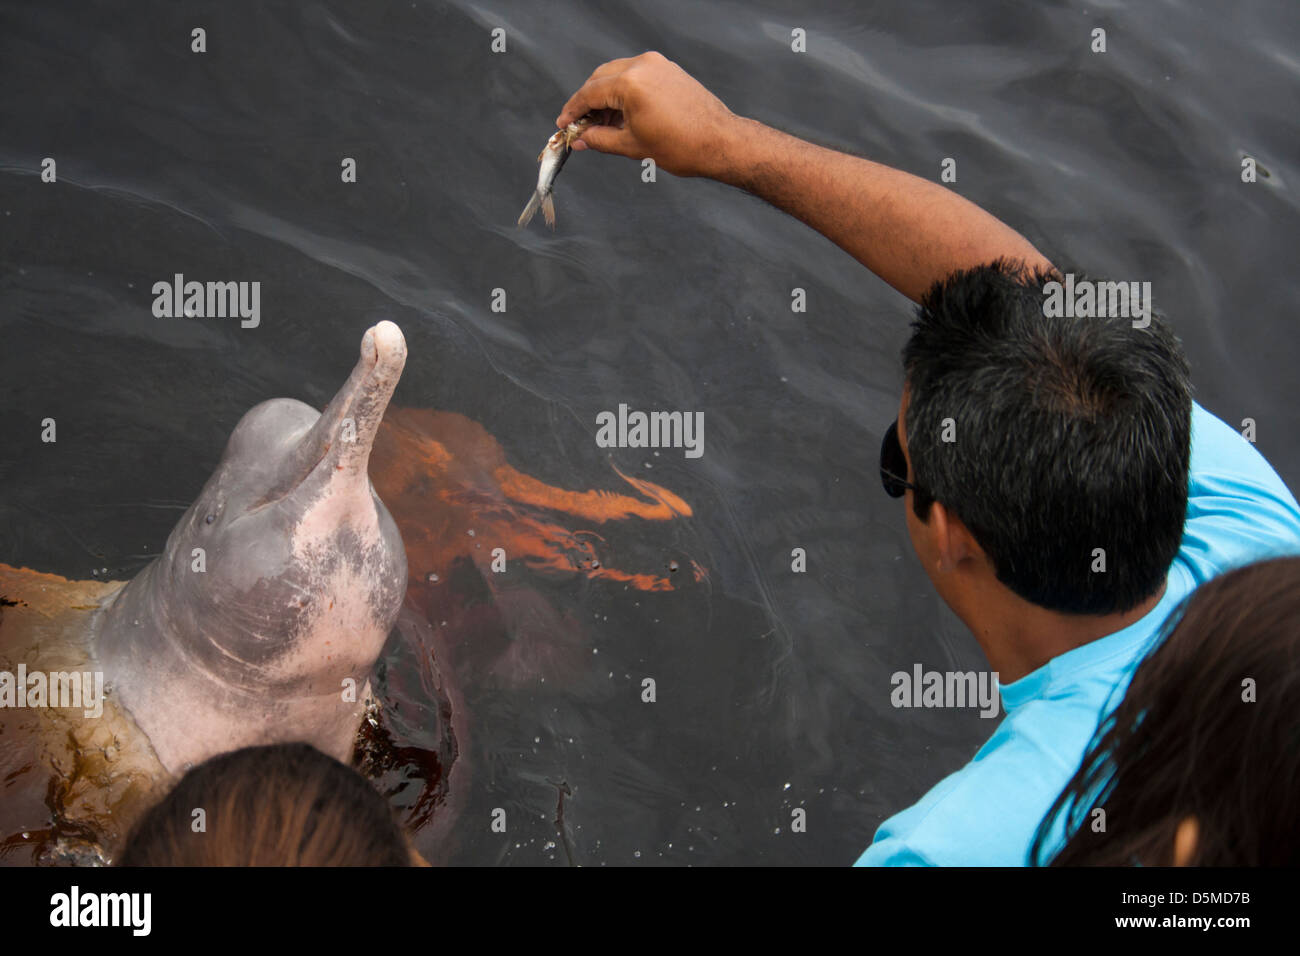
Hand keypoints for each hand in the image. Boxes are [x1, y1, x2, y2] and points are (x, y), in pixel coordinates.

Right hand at [556, 51, 739, 177]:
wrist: (720, 142)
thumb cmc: (682, 146)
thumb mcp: (632, 146)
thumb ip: (600, 139)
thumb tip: (581, 140)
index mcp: (630, 83)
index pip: (589, 93)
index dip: (572, 111)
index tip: (563, 124)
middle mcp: (642, 66)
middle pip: (600, 79)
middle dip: (587, 102)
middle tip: (580, 126)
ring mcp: (657, 64)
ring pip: (617, 75)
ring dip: (605, 97)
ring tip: (601, 126)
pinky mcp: (668, 69)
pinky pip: (636, 75)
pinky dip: (624, 92)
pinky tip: (621, 115)